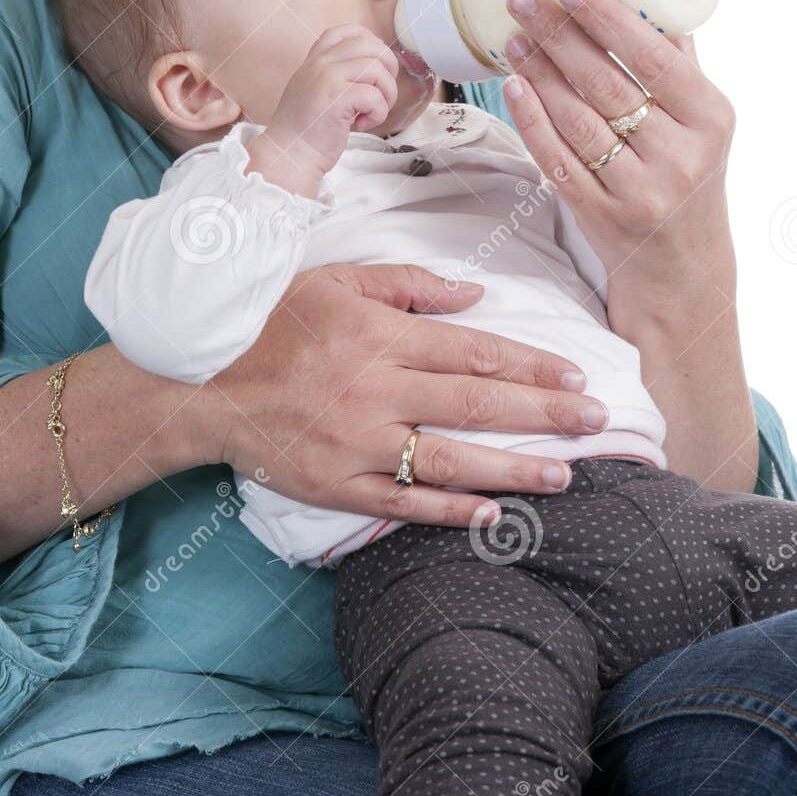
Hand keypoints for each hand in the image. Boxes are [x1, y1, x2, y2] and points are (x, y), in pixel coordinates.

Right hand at [194, 262, 606, 523]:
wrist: (200, 381)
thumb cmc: (272, 320)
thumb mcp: (338, 280)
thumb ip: (410, 285)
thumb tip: (476, 293)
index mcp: (381, 336)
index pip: (475, 351)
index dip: (531, 363)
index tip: (575, 373)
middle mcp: (376, 390)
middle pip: (477, 404)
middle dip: (544, 413)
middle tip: (596, 421)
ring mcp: (357, 443)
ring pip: (450, 459)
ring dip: (513, 469)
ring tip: (565, 474)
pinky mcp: (336, 485)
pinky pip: (402, 503)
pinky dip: (449, 510)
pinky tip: (493, 515)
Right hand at [248, 25, 399, 196]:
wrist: (288, 157)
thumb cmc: (305, 132)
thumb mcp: (313, 91)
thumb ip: (335, 75)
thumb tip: (375, 68)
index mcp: (314, 60)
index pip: (347, 31)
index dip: (370, 44)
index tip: (373, 68)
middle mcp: (320, 64)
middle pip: (372, 47)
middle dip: (388, 70)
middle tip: (381, 95)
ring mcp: (327, 79)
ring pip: (378, 69)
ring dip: (386, 94)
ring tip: (371, 112)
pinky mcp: (337, 99)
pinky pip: (375, 96)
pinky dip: (378, 113)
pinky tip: (361, 124)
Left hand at [501, 0, 737, 334]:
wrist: (682, 274)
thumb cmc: (688, 184)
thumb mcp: (704, 128)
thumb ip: (680, 69)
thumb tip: (651, 0)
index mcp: (711, 119)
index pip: (653, 57)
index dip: (607, 19)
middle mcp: (680, 155)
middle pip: (607, 83)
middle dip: (558, 35)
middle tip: (521, 0)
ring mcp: (640, 190)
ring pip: (577, 119)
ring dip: (538, 72)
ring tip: (512, 38)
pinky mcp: (602, 216)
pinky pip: (558, 158)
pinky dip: (533, 120)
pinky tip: (514, 86)